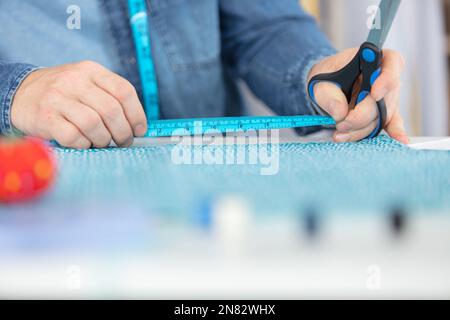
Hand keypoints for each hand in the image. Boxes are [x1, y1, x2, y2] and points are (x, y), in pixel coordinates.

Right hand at [11, 61, 147, 148]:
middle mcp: (74, 80)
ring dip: (104, 140)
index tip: (140, 130)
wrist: (21, 93)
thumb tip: (139, 125)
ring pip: (94, 124)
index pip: (124, 91)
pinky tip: (84, 142)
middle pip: (111, 110)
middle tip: (124, 141)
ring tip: (103, 142)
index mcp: (91, 70)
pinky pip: (74, 137)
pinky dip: (84, 144)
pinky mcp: (45, 117)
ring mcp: (57, 98)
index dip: (137, 114)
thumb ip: (111, 96)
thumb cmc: (65, 94)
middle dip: (123, 132)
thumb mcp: (87, 83)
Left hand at [308, 48, 408, 143]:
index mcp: (374, 58)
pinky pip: (392, 123)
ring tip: (340, 133)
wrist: (327, 86)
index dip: (386, 79)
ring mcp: (388, 96)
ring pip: (382, 116)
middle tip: (341, 123)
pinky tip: (400, 140)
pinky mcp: (385, 113)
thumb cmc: (327, 77)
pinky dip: (395, 132)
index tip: (375, 93)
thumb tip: (340, 113)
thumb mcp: (320, 82)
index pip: (391, 63)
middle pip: (384, 98)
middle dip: (362, 115)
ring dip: (361, 128)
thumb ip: (328, 96)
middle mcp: (387, 76)